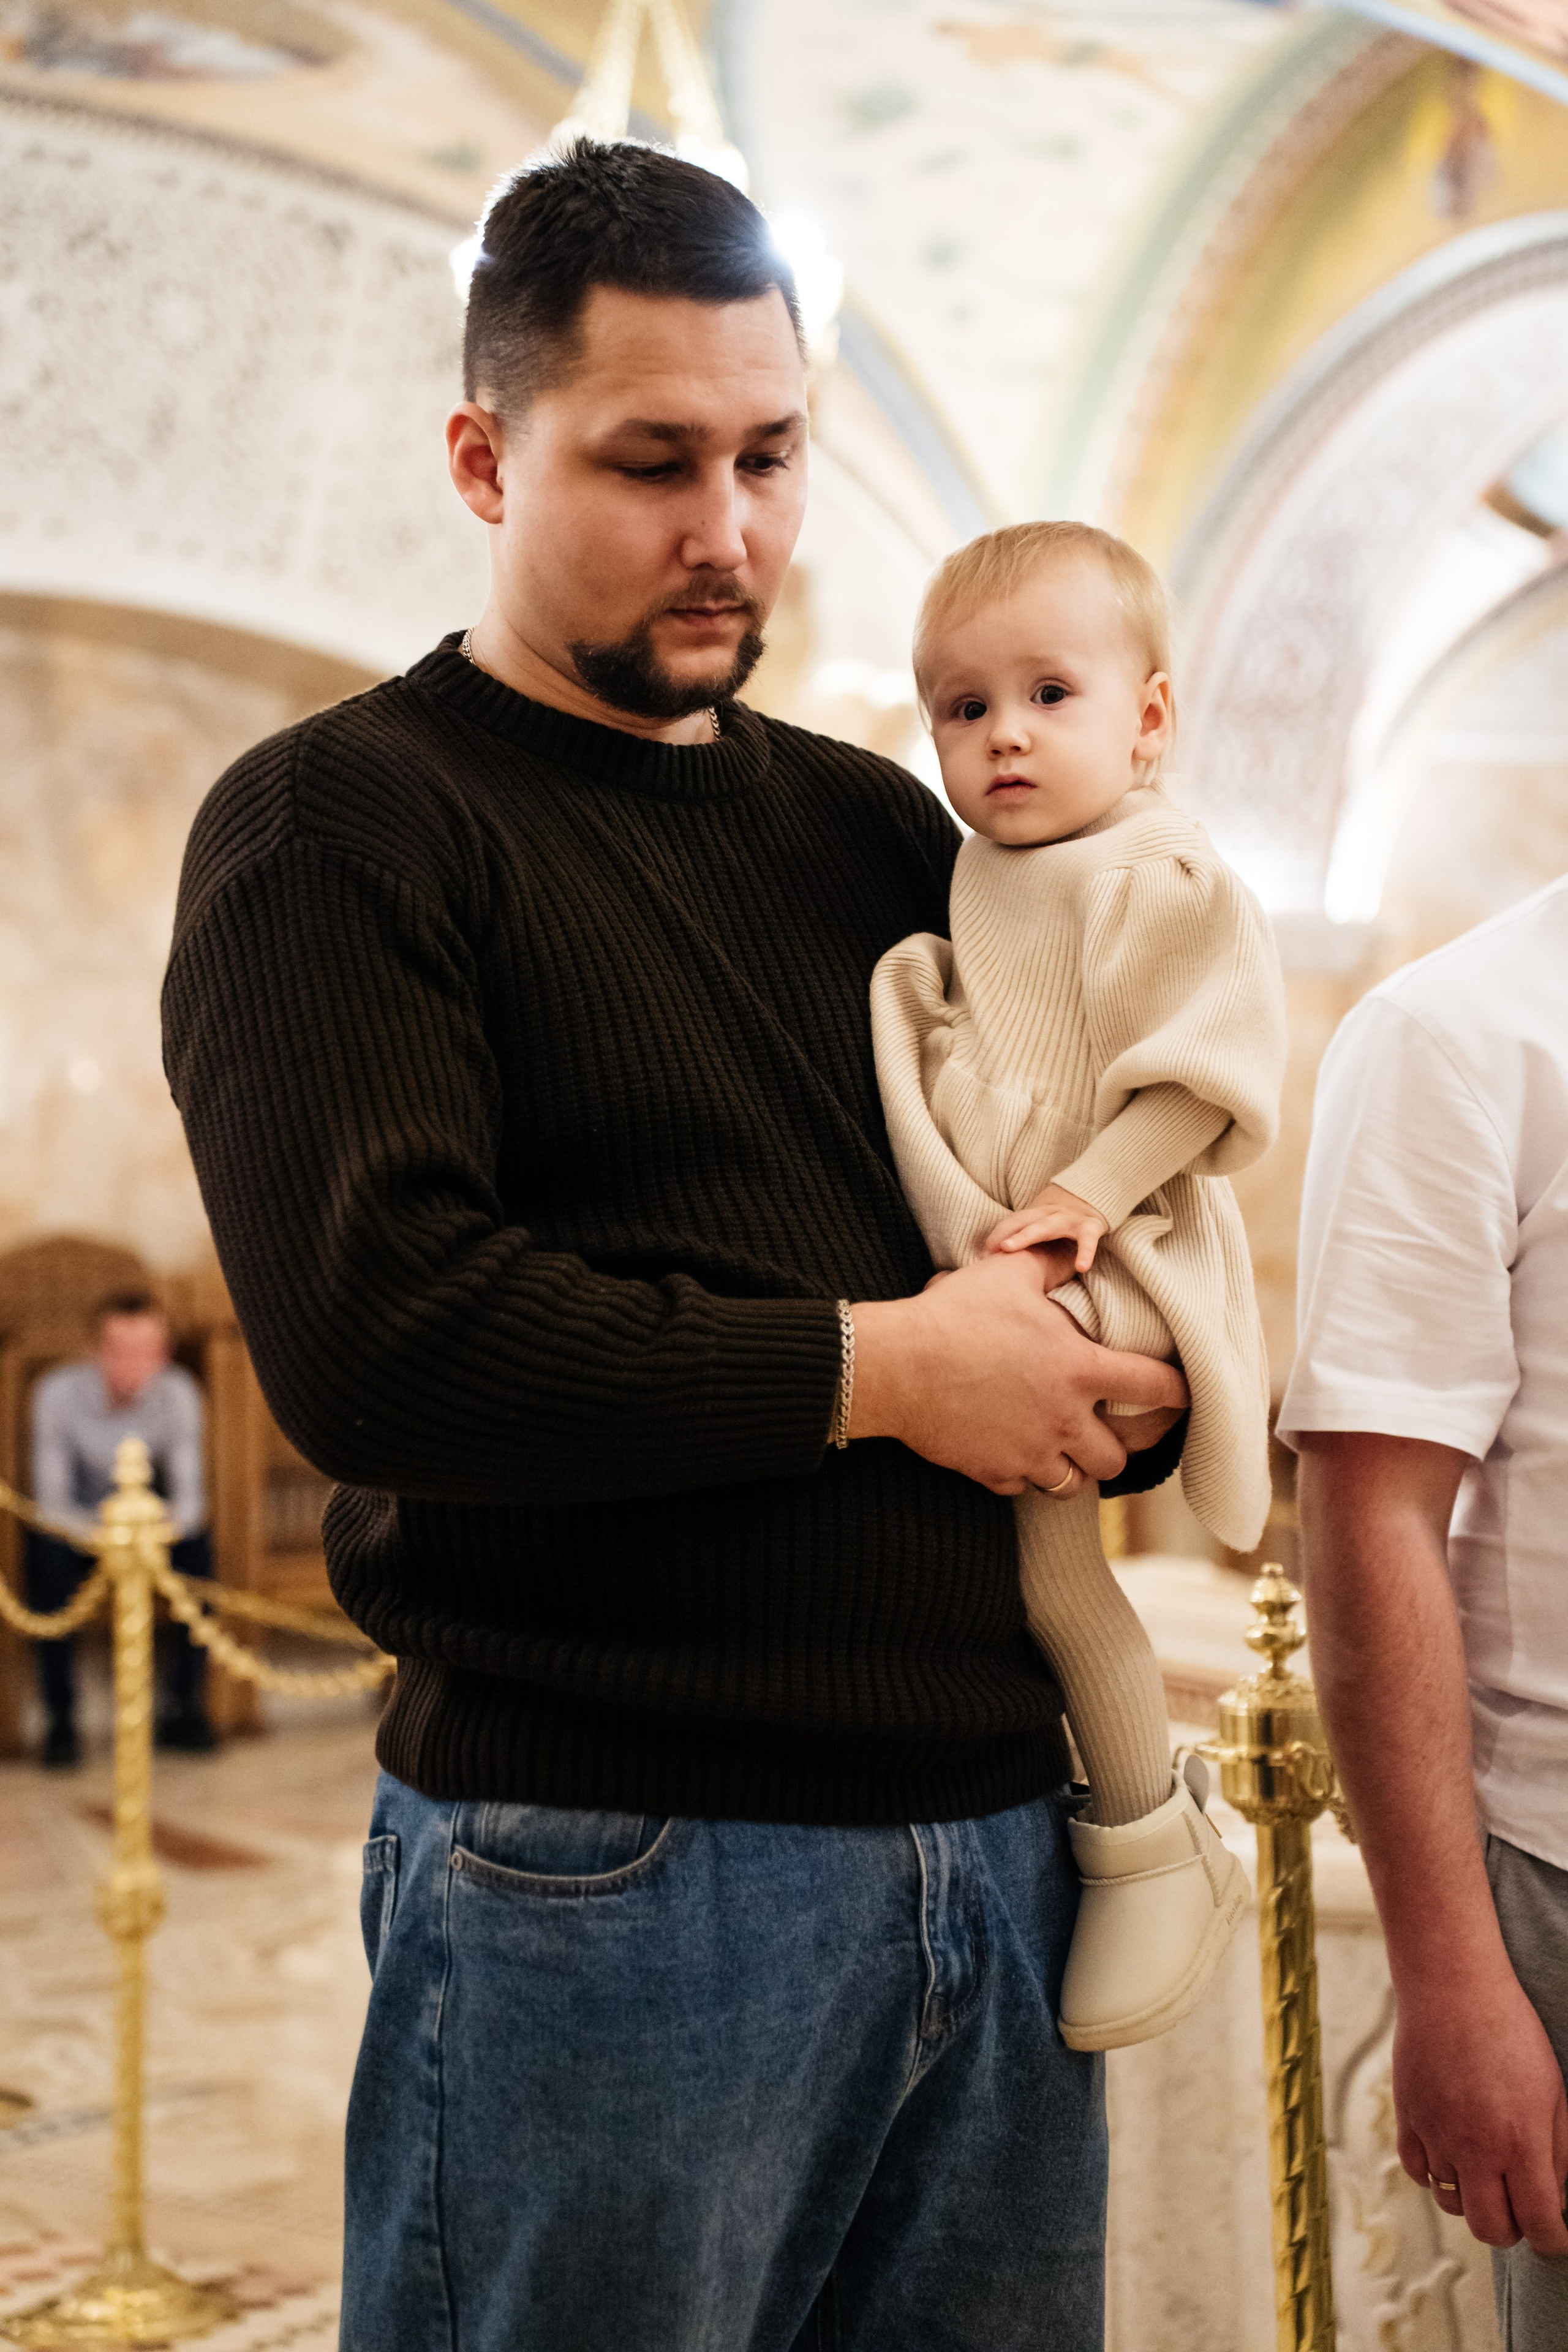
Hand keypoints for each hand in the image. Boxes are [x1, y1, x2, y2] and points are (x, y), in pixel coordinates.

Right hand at [848, 1247, 1187, 1496]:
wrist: (896, 1365)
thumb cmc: (955, 1315)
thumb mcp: (1010, 1273)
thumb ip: (1053, 1262)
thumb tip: (1077, 1247)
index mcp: (1078, 1370)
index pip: (1154, 1388)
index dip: (1179, 1391)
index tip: (1184, 1394)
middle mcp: (1063, 1421)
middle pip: (1118, 1455)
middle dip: (1120, 1446)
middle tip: (1116, 1433)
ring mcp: (1028, 1453)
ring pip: (1074, 1484)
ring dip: (1075, 1469)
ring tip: (1067, 1451)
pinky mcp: (992, 1472)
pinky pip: (1022, 1487)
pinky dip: (1025, 1476)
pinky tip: (1016, 1454)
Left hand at [986, 1183, 1109, 1271]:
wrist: (1091, 1200)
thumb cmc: (1059, 1223)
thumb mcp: (1041, 1226)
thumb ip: (1023, 1240)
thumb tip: (993, 1262)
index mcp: (1035, 1215)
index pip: (1011, 1222)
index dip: (995, 1235)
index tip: (981, 1254)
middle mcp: (1048, 1214)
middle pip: (1022, 1222)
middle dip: (1004, 1234)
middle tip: (989, 1251)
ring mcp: (1068, 1219)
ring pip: (1046, 1226)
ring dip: (1027, 1236)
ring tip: (1009, 1249)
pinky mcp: (1090, 1227)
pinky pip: (1087, 1241)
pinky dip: (1086, 1253)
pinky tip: (1082, 1267)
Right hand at [1393, 1971, 1567, 2253]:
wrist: (1452, 1987)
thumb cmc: (1512, 2033)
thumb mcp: (1554, 2091)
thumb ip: (1560, 2152)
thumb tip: (1556, 2196)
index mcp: (1521, 2142)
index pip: (1540, 2223)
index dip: (1554, 2240)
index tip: (1556, 2236)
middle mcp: (1476, 2148)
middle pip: (1491, 2229)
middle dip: (1512, 2231)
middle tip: (1521, 2210)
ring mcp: (1436, 2135)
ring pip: (1452, 2203)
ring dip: (1473, 2200)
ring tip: (1486, 2175)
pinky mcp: (1407, 2118)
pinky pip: (1419, 2172)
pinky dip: (1436, 2175)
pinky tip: (1452, 2154)